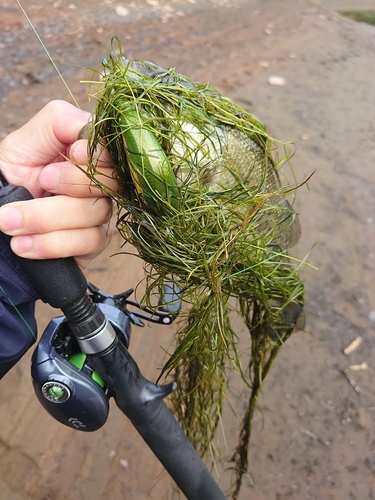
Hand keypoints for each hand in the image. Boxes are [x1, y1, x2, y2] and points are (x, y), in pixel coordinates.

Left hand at [0, 100, 117, 267]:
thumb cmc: (11, 174)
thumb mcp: (26, 141)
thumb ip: (59, 123)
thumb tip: (88, 128)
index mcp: (88, 151)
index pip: (113, 149)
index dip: (97, 153)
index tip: (72, 154)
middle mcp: (102, 181)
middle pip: (110, 182)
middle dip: (71, 183)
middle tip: (39, 182)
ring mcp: (101, 212)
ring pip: (93, 213)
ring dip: (45, 218)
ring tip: (8, 222)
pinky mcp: (95, 241)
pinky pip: (87, 242)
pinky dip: (50, 244)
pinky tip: (23, 244)